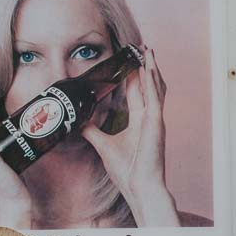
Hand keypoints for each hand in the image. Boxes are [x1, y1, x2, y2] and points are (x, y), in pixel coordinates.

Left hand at [81, 46, 180, 226]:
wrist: (139, 188)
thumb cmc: (127, 171)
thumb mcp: (103, 146)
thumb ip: (92, 131)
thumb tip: (79, 121)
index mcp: (139, 121)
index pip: (137, 92)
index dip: (133, 75)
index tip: (128, 60)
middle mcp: (149, 117)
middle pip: (147, 84)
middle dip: (144, 65)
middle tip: (139, 47)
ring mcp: (154, 119)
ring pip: (155, 86)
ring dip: (151, 67)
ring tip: (147, 50)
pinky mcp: (156, 123)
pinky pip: (155, 97)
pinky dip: (152, 81)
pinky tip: (148, 67)